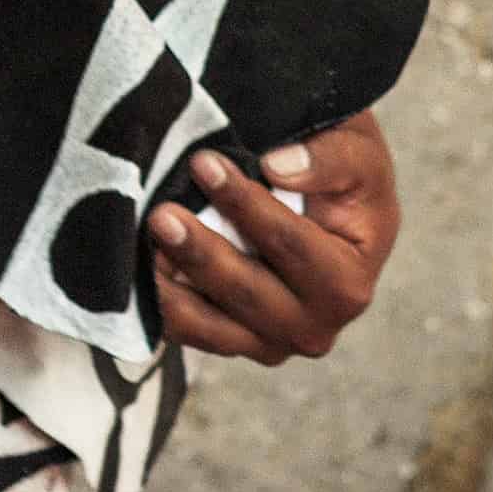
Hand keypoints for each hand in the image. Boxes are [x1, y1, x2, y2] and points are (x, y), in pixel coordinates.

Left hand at [145, 111, 400, 365]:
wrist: (324, 202)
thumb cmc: (341, 173)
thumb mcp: (358, 151)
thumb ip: (330, 158)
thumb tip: (278, 167)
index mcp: (349, 282)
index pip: (293, 246)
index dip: (248, 206)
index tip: (204, 163)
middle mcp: (314, 325)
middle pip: (250, 293)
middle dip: (202, 254)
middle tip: (161, 214)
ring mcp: (270, 340)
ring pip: (214, 327)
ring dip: (173, 290)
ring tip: (143, 246)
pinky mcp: (233, 340)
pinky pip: (190, 333)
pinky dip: (161, 308)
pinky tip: (134, 273)